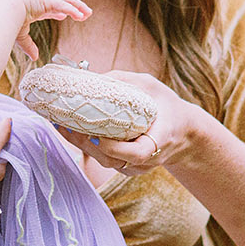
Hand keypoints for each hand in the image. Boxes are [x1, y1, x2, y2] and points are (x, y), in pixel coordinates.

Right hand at [11, 0, 89, 60]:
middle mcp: (39, 2)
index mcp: (33, 8)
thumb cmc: (5, 23)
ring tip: (88, 13)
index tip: (64, 16)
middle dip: (74, 6)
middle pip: (61, 1)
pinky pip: (62, 4)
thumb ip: (28, 46)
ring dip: (78, 6)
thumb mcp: (20, 37)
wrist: (0, 13)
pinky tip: (80, 15)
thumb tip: (34, 58)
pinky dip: (72, 9)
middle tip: (85, 14)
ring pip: (65, 0)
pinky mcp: (45, 0)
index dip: (58, 11)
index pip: (49, 8)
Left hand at [55, 71, 198, 175]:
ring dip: (81, 145)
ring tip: (61, 125)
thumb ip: (124, 82)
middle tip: (65, 123)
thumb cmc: (166, 106)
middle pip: (113, 159)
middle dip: (86, 143)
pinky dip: (87, 146)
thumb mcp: (151, 87)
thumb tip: (92, 78)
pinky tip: (72, 131)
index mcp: (160, 139)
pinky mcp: (127, 167)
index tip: (99, 137)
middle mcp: (148, 159)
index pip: (138, 153)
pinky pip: (105, 159)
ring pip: (105, 161)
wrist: (183, 132)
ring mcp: (137, 167)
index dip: (116, 148)